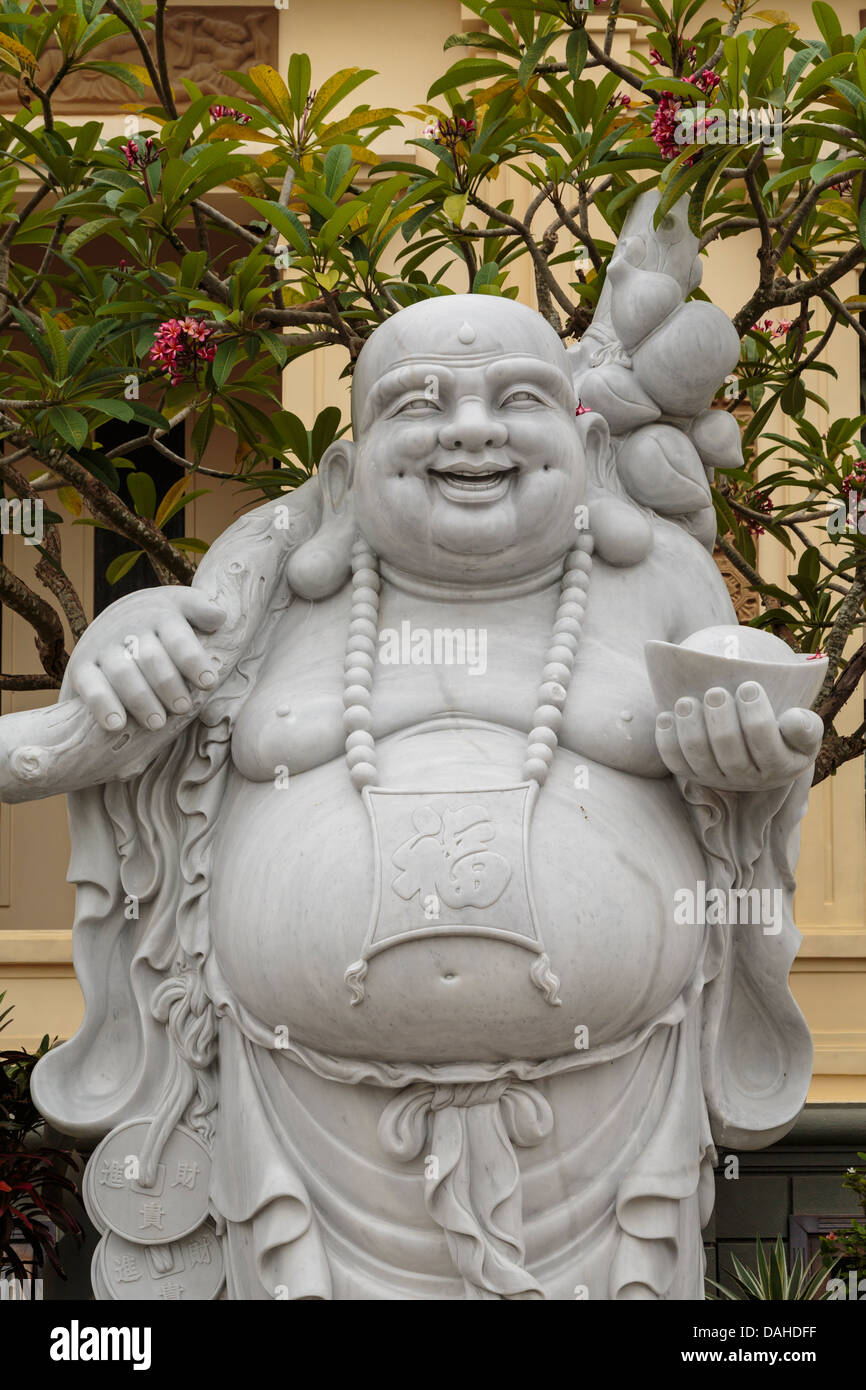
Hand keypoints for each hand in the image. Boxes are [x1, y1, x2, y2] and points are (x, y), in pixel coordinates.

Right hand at [67, 588, 226, 732]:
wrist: (108, 625)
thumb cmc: (158, 625)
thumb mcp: (180, 607)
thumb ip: (201, 609)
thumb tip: (220, 617)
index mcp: (160, 613)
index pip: (178, 637)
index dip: (193, 660)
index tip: (208, 683)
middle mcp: (129, 627)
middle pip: (151, 658)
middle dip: (169, 684)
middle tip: (183, 707)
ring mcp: (103, 646)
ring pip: (123, 673)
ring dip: (142, 700)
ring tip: (158, 722)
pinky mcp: (81, 666)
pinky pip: (91, 687)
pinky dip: (103, 706)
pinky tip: (117, 725)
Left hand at [655, 681, 822, 790]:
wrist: (760, 745)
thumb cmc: (785, 731)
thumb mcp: (805, 731)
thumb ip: (806, 727)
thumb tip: (794, 718)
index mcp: (780, 767)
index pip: (767, 746)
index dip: (756, 716)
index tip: (749, 686)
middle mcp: (747, 779)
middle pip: (730, 755)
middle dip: (721, 721)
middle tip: (715, 692)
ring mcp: (718, 779)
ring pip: (699, 759)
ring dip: (690, 729)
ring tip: (686, 702)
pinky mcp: (693, 774)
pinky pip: (675, 762)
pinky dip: (666, 741)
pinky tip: (665, 716)